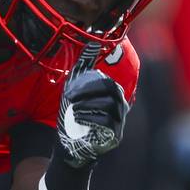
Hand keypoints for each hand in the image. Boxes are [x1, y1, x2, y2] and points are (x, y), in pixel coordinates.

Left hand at [56, 43, 128, 167]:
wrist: (69, 146)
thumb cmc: (73, 118)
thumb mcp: (74, 93)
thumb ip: (83, 71)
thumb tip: (93, 44)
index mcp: (112, 97)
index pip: (108, 83)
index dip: (89, 83)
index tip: (69, 90)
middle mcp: (120, 109)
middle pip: (112, 91)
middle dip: (89, 91)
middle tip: (70, 97)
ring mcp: (119, 123)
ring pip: (110, 106)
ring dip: (86, 106)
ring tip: (73, 111)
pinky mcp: (115, 137)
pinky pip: (108, 123)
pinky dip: (89, 118)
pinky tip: (77, 119)